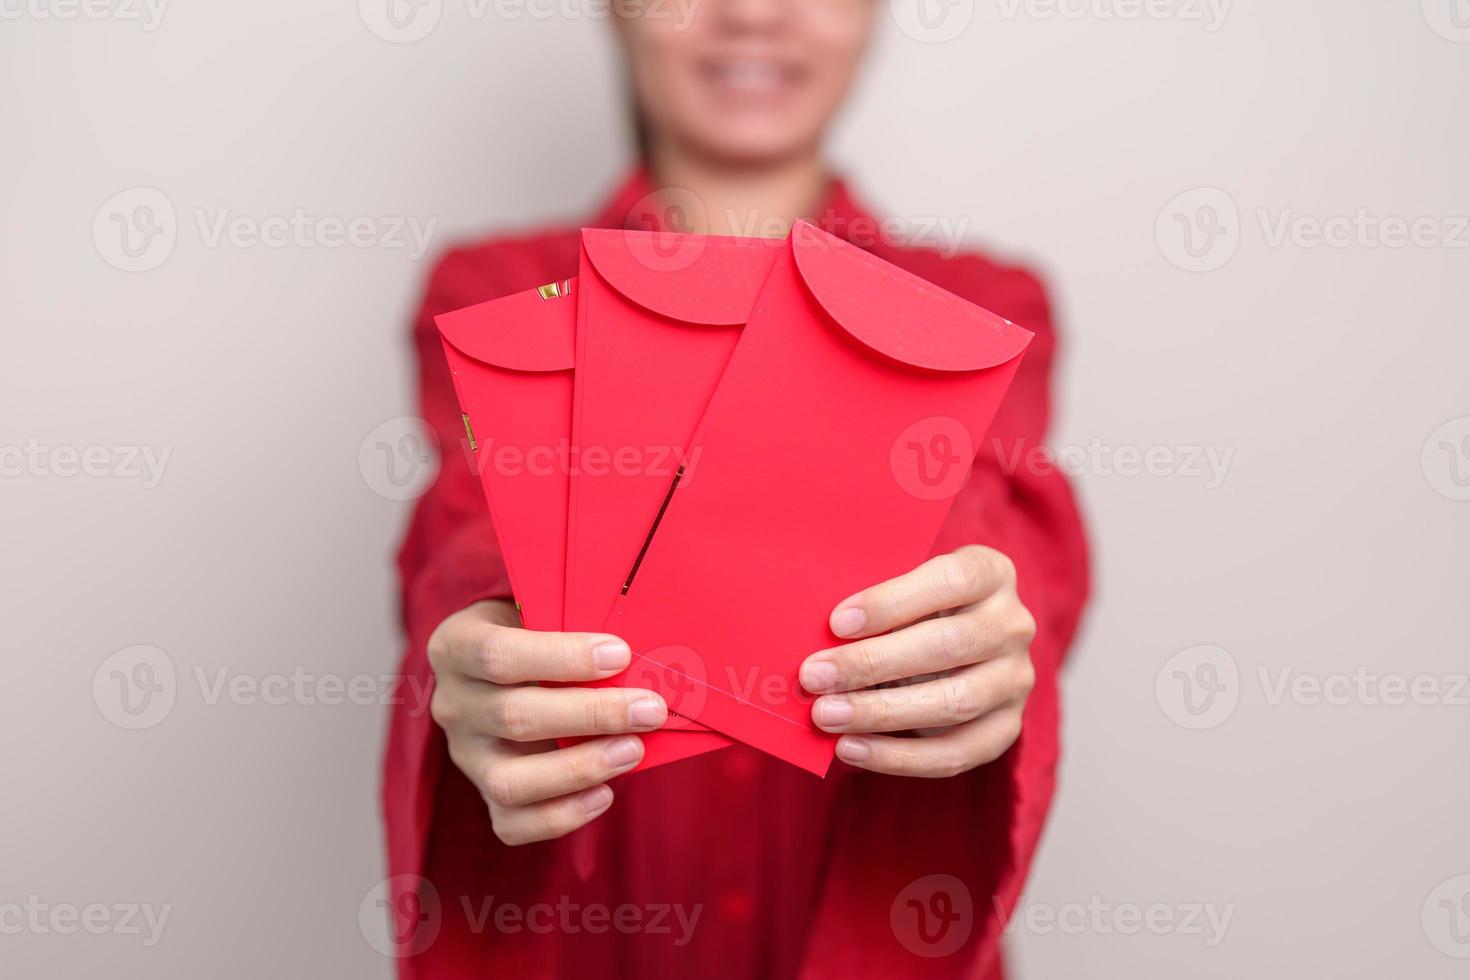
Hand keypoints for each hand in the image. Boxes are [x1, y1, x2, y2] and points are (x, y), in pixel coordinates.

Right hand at [427, 600, 667, 844]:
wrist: (509, 666)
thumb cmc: (535, 628)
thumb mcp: (540, 606)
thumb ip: (572, 619)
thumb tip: (638, 647)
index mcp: (456, 645)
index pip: (497, 654)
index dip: (561, 657)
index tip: (620, 654)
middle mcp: (453, 704)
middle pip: (513, 718)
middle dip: (591, 715)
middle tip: (649, 709)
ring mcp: (465, 755)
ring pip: (510, 782)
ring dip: (579, 769)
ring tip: (633, 750)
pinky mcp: (484, 794)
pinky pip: (513, 824)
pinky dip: (562, 816)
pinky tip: (604, 793)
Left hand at [799, 545, 1036, 776]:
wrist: (956, 643)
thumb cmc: (913, 607)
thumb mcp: (901, 587)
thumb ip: (873, 604)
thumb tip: (813, 636)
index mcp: (990, 573)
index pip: (949, 581)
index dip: (891, 602)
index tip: (836, 622)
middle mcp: (1013, 625)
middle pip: (948, 645)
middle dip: (873, 664)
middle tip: (815, 677)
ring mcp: (1015, 680)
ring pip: (954, 702)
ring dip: (882, 713)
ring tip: (827, 716)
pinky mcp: (1006, 728)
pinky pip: (956, 752)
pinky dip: (899, 756)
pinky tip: (852, 748)